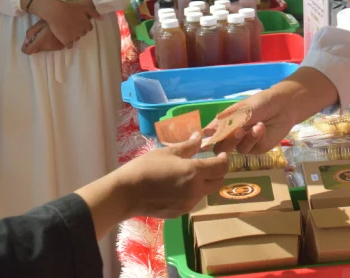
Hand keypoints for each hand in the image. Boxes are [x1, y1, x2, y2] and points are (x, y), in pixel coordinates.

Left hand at [21, 21, 64, 54]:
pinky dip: (49, 44)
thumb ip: (30, 32)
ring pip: (44, 49)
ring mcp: (55, 48)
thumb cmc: (52, 20)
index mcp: (41, 41)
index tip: (26, 43)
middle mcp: (48, 47)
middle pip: (36, 50)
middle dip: (34, 45)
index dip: (25, 48)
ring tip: (46, 34)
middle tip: (36, 36)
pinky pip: (51, 48)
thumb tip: (27, 40)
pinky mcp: (61, 47)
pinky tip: (53, 36)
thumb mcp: (39, 23)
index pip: (29, 51)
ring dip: (42, 44)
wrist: (68, 20)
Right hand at [32, 0, 94, 47]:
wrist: (55, 11)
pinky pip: (69, 45)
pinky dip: (68, 42)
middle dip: (79, 29)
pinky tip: (65, 37)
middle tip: (72, 22)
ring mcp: (73, 37)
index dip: (84, 23)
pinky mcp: (65, 40)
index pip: (89, 27)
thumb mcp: (85, 7)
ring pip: (76, 38)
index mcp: (87, 25)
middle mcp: (82, 33)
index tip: (78, 19)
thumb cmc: (71, 7)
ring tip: (67, 28)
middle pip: (83, 32)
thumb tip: (102, 19)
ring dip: (73, 35)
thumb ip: (94, 13)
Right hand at [77, 133, 229, 238]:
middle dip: (218, 171)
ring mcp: (188, 203)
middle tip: (209, 163)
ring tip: (191, 174)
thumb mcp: (167, 152)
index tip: (220, 153)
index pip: (222, 167)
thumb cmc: (146, 167)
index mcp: (195, 172)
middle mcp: (196, 190)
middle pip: (218, 181)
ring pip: (206, 192)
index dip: (224, 159)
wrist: (126, 194)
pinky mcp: (180, 212)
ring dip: (205, 182)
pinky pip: (193, 200)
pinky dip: (193, 192)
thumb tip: (200, 137)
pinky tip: (179, 186)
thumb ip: (188, 146)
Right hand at [208, 67, 337, 154]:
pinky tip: (261, 127)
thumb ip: (226, 122)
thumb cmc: (262, 102)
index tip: (207, 139)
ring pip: (236, 149)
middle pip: (220, 147)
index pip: (211, 134)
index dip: (207, 138)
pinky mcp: (257, 148)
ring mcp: (245, 143)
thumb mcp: (242, 109)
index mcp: (226, 124)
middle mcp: (233, 135)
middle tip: (236, 131)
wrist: (284, 105)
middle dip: (227, 141)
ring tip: (255, 125)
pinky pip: (250, 148)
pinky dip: (255, 138)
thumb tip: (206, 131)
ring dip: (244, 138)